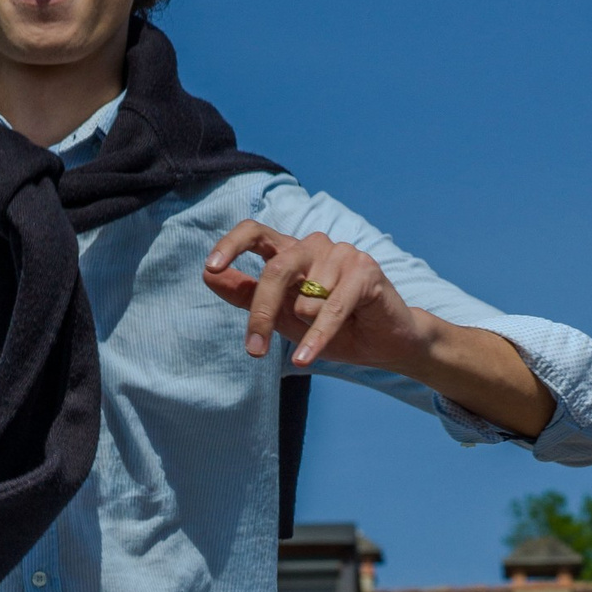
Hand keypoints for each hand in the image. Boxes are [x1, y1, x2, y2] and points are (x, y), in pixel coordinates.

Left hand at [204, 221, 420, 375]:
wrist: (383, 343)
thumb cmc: (332, 328)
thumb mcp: (283, 317)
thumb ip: (248, 296)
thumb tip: (208, 275)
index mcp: (292, 252)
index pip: (255, 233)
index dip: (231, 245)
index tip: (211, 268)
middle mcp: (315, 245)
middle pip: (277, 270)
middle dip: (262, 313)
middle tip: (253, 351)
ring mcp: (343, 254)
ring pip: (306, 297)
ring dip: (311, 327)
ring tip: (328, 333)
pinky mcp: (366, 271)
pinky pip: (331, 309)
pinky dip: (317, 338)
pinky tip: (305, 359)